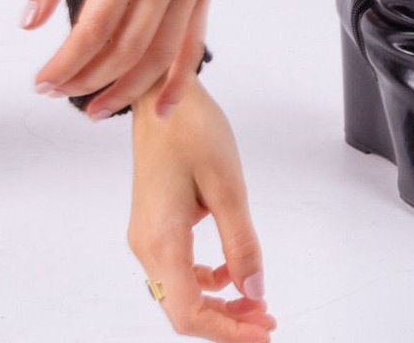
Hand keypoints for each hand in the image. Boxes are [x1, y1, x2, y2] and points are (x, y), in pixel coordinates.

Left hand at [22, 0, 215, 117]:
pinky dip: (176, 83)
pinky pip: (191, 46)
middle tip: (57, 92)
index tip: (41, 81)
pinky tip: (158, 109)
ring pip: (158, 56)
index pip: (94, 26)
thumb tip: (28, 22)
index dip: (66, 61)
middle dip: (87, 79)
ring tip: (94, 109)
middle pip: (125, 48)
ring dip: (125, 90)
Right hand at [127, 79, 276, 341]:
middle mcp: (147, 245)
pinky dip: (205, 282)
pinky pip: (176, 271)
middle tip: (267, 318)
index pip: (189, 312)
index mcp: (161, 238)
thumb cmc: (190, 129)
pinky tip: (229, 272)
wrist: (161, 95)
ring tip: (255, 300)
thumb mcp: (227, 186)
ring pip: (179, 293)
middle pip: (182, 309)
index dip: (228, 332)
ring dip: (218, 304)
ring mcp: (146, 237)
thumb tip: (255, 292)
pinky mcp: (153, 227)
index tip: (263, 332)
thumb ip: (241, 244)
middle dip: (226, 322)